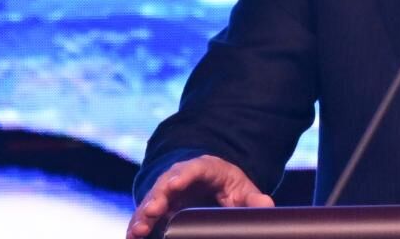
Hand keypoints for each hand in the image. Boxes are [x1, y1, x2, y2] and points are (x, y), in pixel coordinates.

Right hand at [126, 155, 274, 238]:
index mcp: (202, 168)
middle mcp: (178, 177)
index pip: (191, 169)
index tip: (174, 184)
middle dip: (156, 198)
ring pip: (150, 202)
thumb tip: (267, 206)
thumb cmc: (227, 183)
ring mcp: (165, 193)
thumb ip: (253, 198)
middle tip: (151, 212)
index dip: (182, 176)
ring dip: (142, 215)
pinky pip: (145, 216)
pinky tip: (133, 237)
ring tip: (138, 230)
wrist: (211, 183)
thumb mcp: (242, 188)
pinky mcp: (158, 208)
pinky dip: (137, 225)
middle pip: (164, 186)